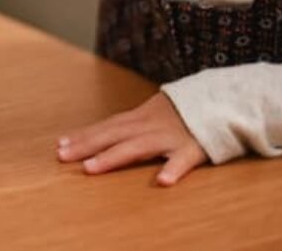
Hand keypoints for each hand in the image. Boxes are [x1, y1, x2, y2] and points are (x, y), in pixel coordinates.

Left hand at [56, 91, 207, 185]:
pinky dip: (172, 169)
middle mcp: (150, 125)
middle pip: (113, 135)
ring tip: (91, 168)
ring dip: (113, 157)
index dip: (84, 135)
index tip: (60, 144)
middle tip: (62, 156)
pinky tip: (162, 181)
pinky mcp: (194, 148)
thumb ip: (132, 125)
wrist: (222, 100)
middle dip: (86, 146)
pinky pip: (182, 161)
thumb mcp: (154, 114)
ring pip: (138, 147)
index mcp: (140, 118)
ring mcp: (170, 136)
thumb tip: (106, 135)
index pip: (106, 126)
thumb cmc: (184, 112)